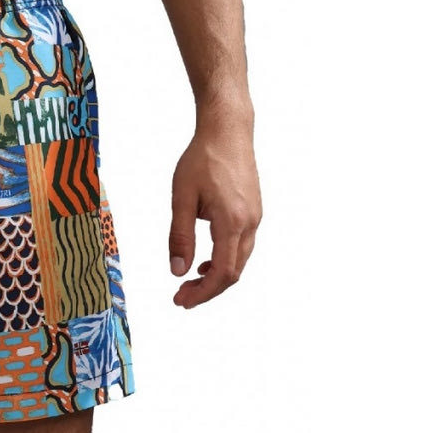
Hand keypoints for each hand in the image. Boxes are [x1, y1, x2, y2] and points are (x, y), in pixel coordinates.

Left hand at [168, 121, 261, 308]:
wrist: (228, 131)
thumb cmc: (202, 159)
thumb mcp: (182, 197)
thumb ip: (180, 236)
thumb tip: (177, 270)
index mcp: (232, 222)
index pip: (222, 273)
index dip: (202, 293)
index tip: (181, 301)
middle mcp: (250, 223)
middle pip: (233, 272)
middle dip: (208, 290)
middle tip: (181, 296)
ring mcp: (255, 217)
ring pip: (240, 260)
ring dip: (216, 276)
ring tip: (190, 281)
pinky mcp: (254, 210)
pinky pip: (242, 245)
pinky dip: (225, 259)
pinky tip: (205, 260)